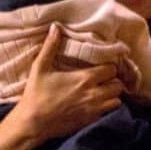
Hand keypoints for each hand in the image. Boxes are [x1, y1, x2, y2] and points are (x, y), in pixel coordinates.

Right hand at [11, 24, 125, 143]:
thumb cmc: (36, 94)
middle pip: (118, 85)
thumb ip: (50, 46)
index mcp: (84, 78)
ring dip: (112, 96)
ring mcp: (94, 110)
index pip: (111, 69)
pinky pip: (108, 113)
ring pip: (117, 101)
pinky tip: (96, 104)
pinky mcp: (90, 121)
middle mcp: (93, 94)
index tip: (102, 67)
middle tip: (104, 80)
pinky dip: (106, 108)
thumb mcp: (40, 67)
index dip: (108, 67)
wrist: (32, 123)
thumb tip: (55, 26)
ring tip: (103, 92)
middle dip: (113, 81)